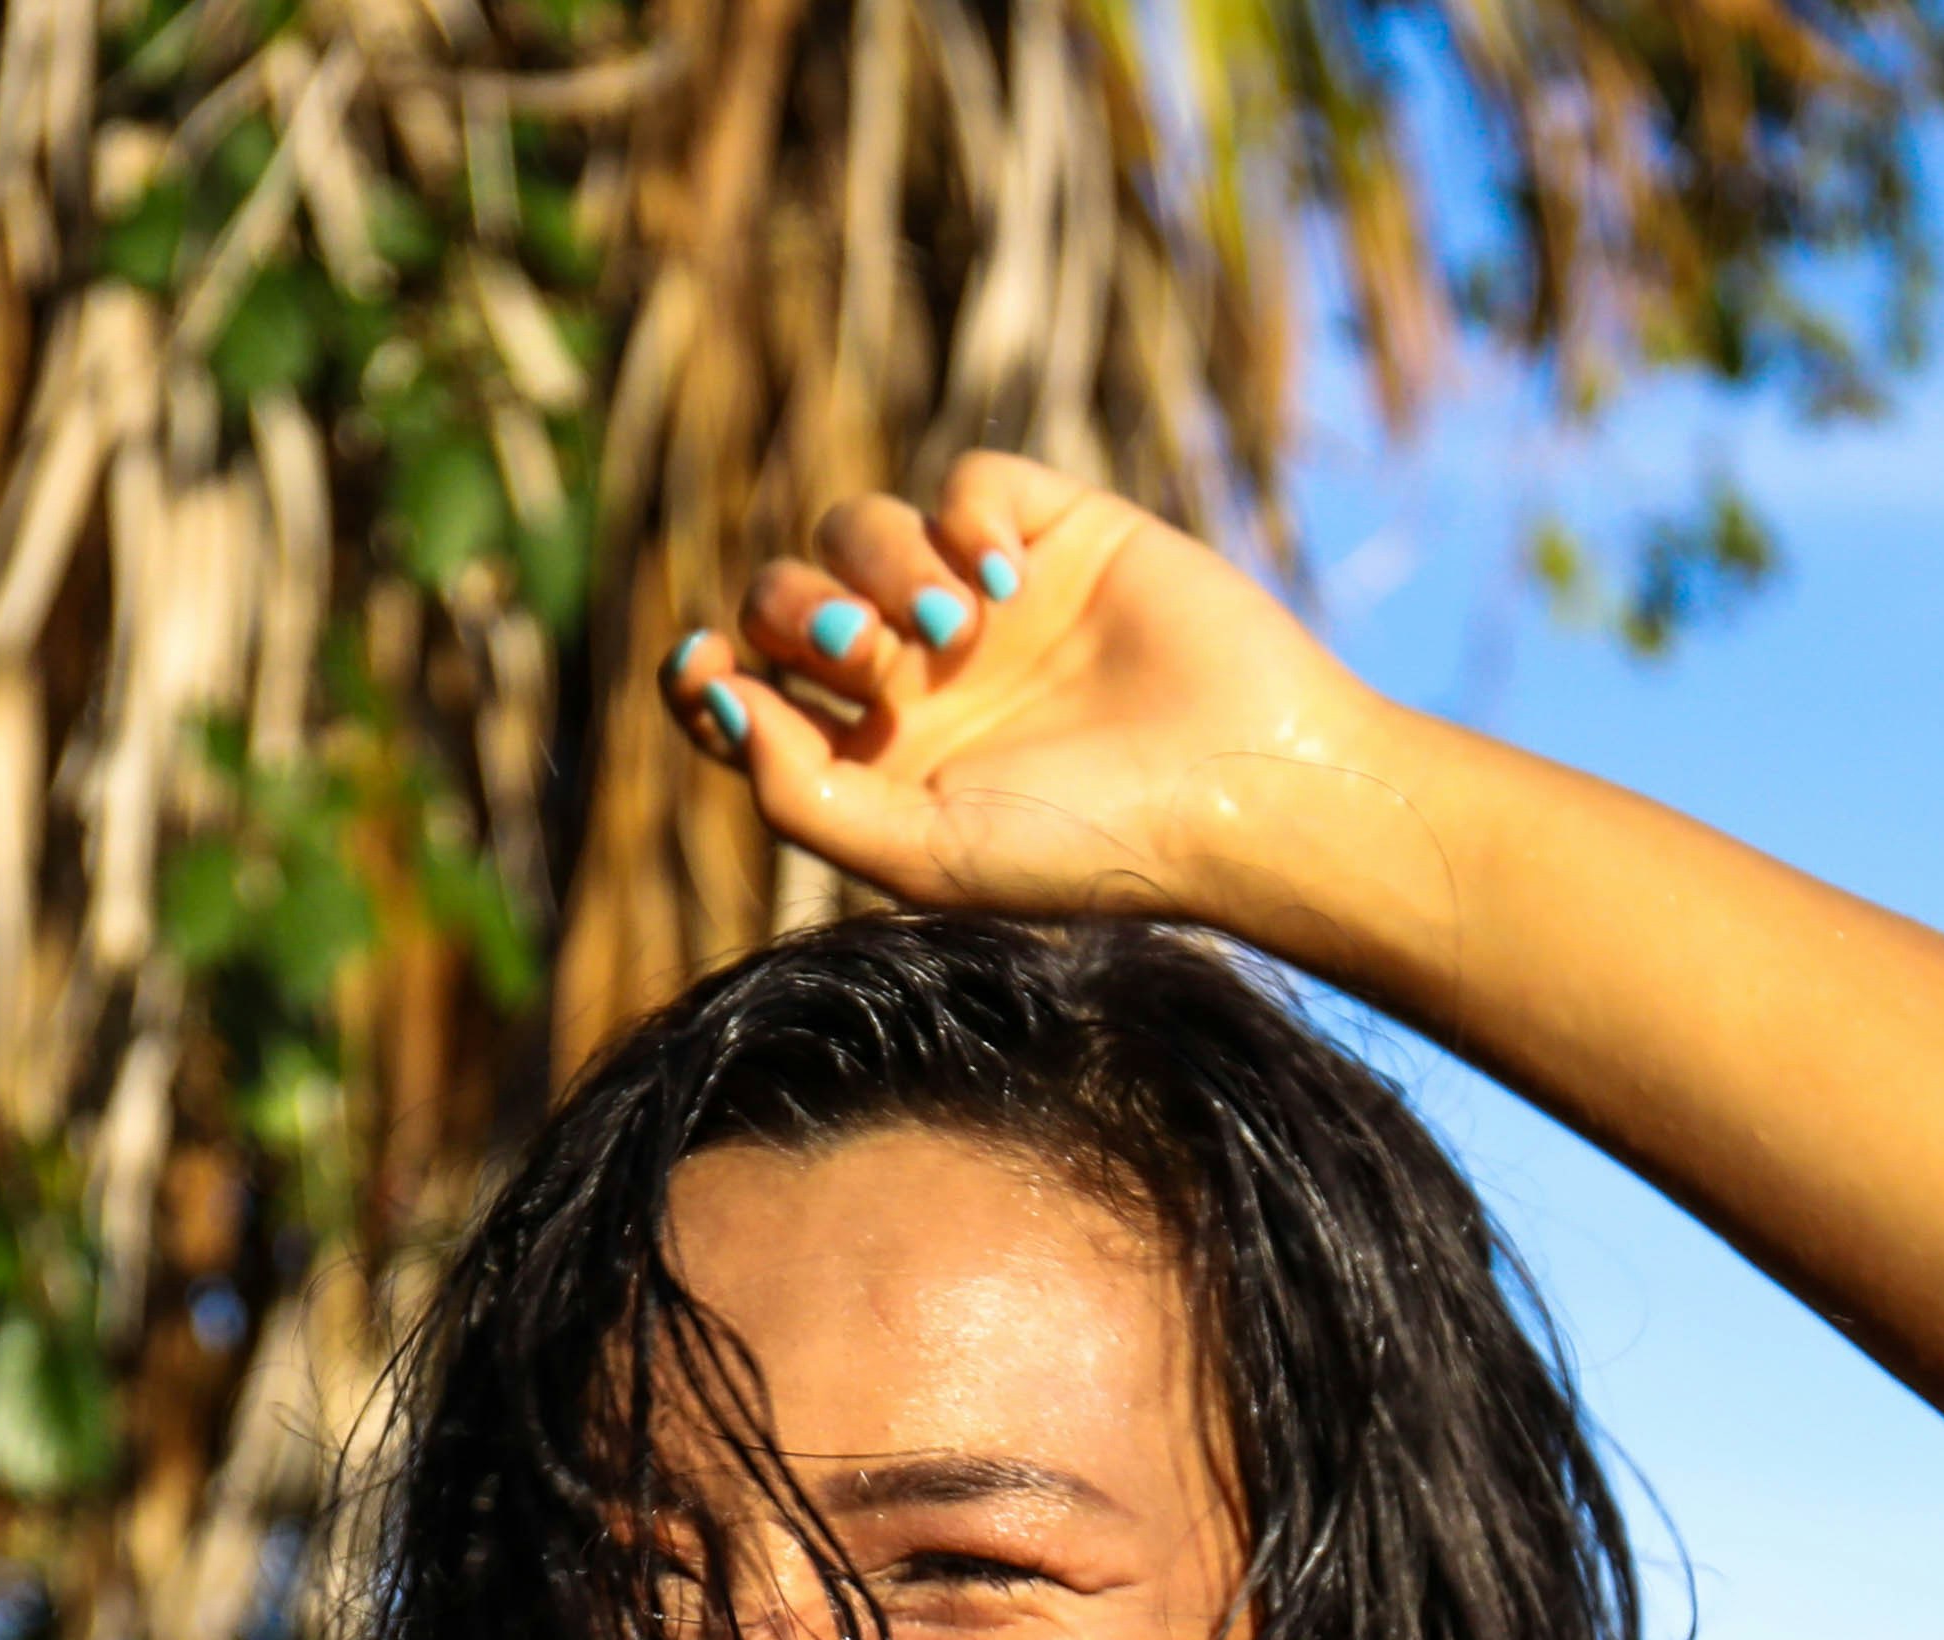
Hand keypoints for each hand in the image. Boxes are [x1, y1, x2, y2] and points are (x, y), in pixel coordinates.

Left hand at [653, 450, 1436, 952]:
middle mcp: (918, 675)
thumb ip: (801, 795)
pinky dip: (967, 517)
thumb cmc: (1089, 846)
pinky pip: (966, 482)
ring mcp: (984, 597)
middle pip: (787, 595)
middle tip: (865, 655)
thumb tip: (724, 707)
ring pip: (860, 525)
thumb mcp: (922, 853)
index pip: (749, 693)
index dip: (704, 672)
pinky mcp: (1056, 528)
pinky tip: (1012, 579)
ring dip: (883, 563)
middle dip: (800, 612)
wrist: (1242, 790)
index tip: (702, 663)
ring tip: (957, 627)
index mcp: (878, 758)